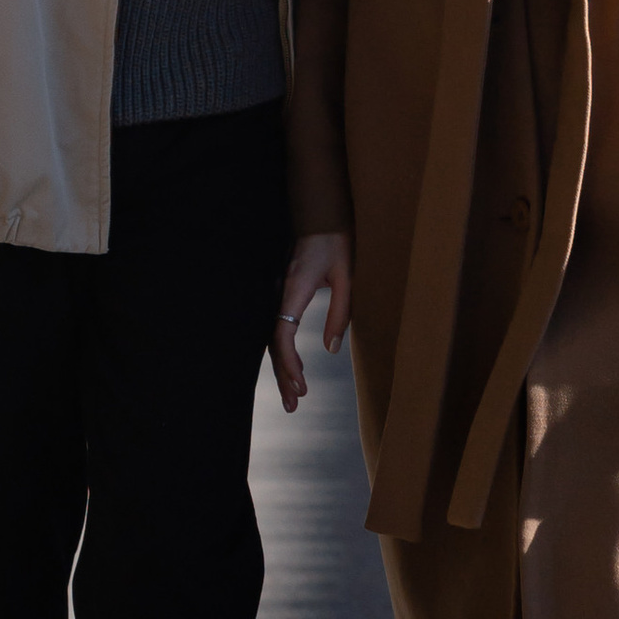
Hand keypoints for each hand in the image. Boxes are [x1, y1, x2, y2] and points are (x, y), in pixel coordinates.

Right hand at [271, 231, 351, 411]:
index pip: (282, 333)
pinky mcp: (282, 292)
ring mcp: (277, 292)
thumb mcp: (346, 276)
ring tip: (293, 396)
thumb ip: (339, 312)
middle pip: (273, 342)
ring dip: (282, 367)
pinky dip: (283, 352)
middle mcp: (280, 292)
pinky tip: (293, 368)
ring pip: (273, 337)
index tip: (301, 386)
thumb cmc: (337, 241)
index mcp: (293, 288)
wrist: (320, 211)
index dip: (288, 363)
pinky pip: (277, 327)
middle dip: (282, 376)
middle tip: (293, 406)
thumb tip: (331, 349)